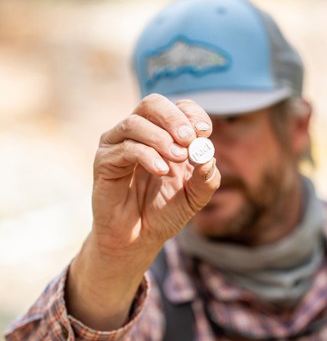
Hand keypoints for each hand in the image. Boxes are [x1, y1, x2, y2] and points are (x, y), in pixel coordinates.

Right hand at [67, 94, 219, 329]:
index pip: (178, 107)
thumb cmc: (166, 212)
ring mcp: (119, 145)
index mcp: (166, 135)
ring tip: (177, 159)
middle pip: (152, 103)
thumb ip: (207, 177)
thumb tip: (209, 156)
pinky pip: (124, 147)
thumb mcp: (195, 196)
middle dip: (173, 118)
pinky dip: (146, 155)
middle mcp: (141, 134)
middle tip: (188, 139)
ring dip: (160, 138)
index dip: (192, 114)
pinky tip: (161, 170)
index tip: (204, 132)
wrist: (139, 238)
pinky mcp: (104, 161)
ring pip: (135, 123)